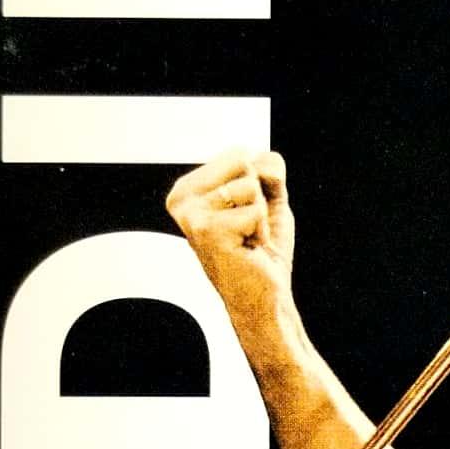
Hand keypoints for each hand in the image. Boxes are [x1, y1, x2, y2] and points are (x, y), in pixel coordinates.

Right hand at [165, 148, 295, 313]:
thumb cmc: (261, 249)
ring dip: (260, 215)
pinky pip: (256, 209)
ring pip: (251, 184)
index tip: (246, 213)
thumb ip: (266, 167)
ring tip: (246, 238)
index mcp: (187, 187)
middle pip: (244, 161)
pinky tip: (246, 249)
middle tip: (248, 227)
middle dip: (260, 195)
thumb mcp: (268, 196)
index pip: (239, 152)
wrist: (263, 296)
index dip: (258, 182)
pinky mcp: (208, 231)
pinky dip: (261, 230)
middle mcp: (181, 199)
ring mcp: (191, 215)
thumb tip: (256, 161)